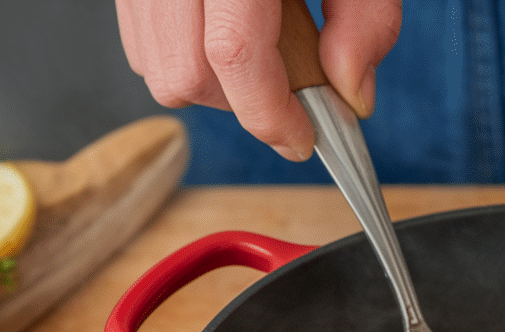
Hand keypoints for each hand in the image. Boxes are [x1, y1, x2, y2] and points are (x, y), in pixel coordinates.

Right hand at [115, 0, 400, 159]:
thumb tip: (351, 94)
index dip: (269, 114)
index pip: (233, 53)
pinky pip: (139, 34)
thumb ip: (366, 19)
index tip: (303, 140)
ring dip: (211, 82)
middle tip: (287, 86)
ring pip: (153, 62)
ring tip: (259, 47)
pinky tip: (224, 27)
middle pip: (183, 73)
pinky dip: (183, 52)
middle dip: (240, 102)